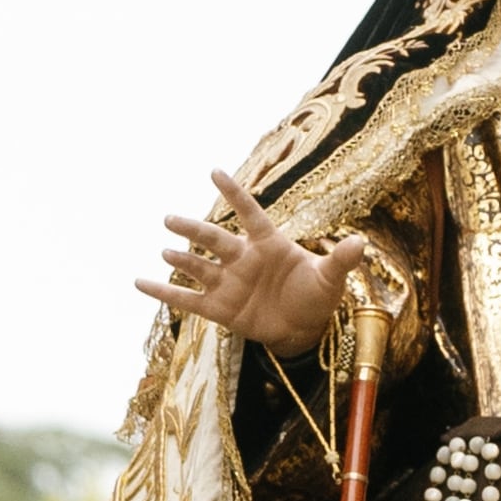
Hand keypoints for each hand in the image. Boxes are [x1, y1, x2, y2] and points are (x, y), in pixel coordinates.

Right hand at [135, 169, 366, 358]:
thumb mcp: (331, 278)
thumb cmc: (316, 295)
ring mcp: (229, 283)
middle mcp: (243, 259)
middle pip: (215, 240)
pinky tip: (139, 283)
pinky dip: (163, 293)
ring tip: (166, 251)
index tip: (215, 171)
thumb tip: (361, 242)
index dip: (235, 194)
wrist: (303, 328)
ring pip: (199, 267)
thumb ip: (340, 259)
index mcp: (269, 244)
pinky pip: (187, 300)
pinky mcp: (220, 309)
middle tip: (170, 218)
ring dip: (182, 260)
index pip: (250, 214)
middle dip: (194, 230)